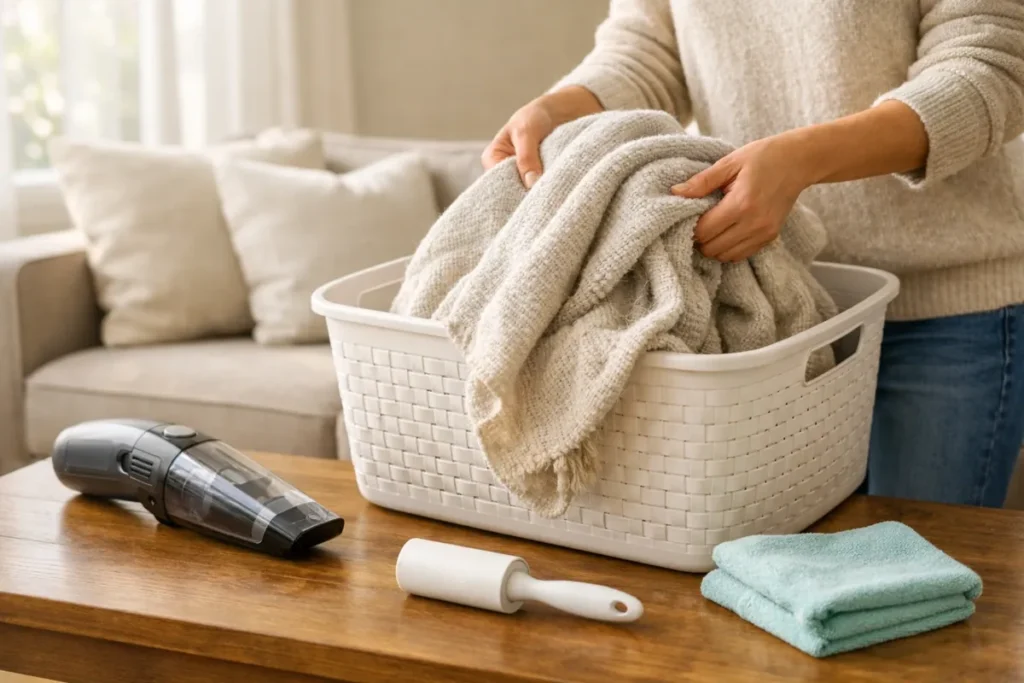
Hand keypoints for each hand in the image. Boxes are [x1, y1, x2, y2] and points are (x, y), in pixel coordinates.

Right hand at [482, 86, 603, 188]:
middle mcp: (505, 171)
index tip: (530, 195)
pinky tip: (559, 191)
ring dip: (541, 193)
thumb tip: (531, 184)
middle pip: (511, 192)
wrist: (561, 110)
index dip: (510, 191)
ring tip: (553, 193)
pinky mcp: (539, 179)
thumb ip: (526, 157)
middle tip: (544, 198)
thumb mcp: (527, 131)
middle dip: (527, 195)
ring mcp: (523, 177)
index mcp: (493, 159)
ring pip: (528, 192)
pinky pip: (542, 190)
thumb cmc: (536, 115)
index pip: (496, 183)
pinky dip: (550, 189)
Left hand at [671, 134, 815, 261]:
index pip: (704, 231)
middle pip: (712, 249)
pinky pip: (740, 255)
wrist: (800, 161)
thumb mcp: (730, 162)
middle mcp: (754, 224)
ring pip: (725, 256)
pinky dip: (728, 249)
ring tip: (712, 227)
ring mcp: (764, 234)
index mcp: (741, 204)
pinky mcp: (770, 238)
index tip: (690, 215)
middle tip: (699, 222)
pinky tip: (726, 231)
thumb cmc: (763, 157)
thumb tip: (675, 192)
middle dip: (700, 239)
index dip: (691, 227)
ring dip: (713, 246)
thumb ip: (701, 181)